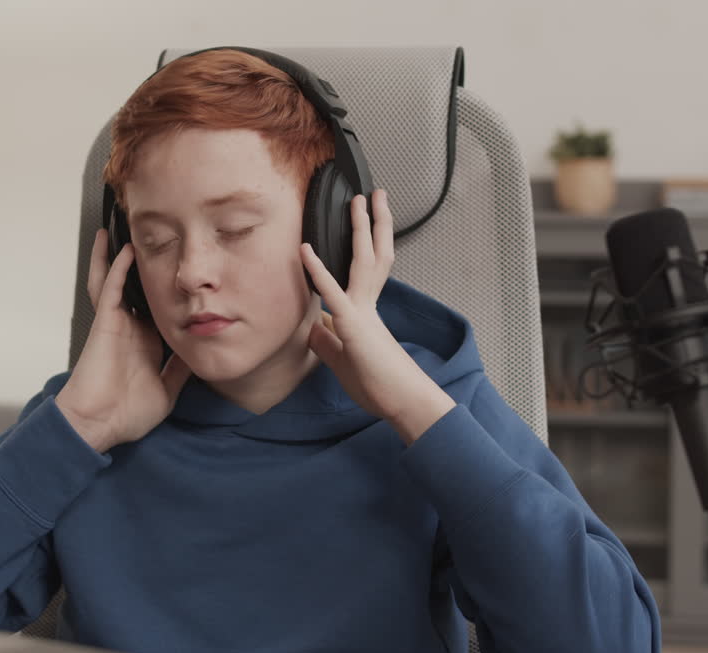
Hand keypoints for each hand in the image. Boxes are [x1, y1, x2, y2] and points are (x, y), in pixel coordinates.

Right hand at [56, 229, 193, 452]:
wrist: (98, 425)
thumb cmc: (126, 414)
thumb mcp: (167, 390)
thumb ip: (180, 370)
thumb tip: (199, 351)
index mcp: (146, 343)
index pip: (159, 309)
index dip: (168, 291)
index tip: (184, 273)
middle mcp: (131, 329)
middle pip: (135, 288)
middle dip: (141, 266)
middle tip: (151, 240)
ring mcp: (116, 324)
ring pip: (115, 281)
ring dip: (116, 256)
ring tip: (119, 230)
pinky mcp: (104, 323)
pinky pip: (110, 289)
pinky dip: (116, 268)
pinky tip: (125, 250)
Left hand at [301, 190, 454, 442]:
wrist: (401, 402)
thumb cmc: (377, 386)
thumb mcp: (343, 362)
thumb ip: (328, 342)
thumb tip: (314, 327)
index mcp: (366, 313)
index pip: (367, 271)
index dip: (367, 244)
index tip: (366, 222)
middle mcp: (367, 306)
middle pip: (372, 255)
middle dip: (372, 223)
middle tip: (372, 194)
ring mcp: (362, 313)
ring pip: (362, 261)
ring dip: (359, 228)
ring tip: (358, 199)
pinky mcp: (352, 326)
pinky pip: (332, 293)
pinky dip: (316, 271)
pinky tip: (305, 250)